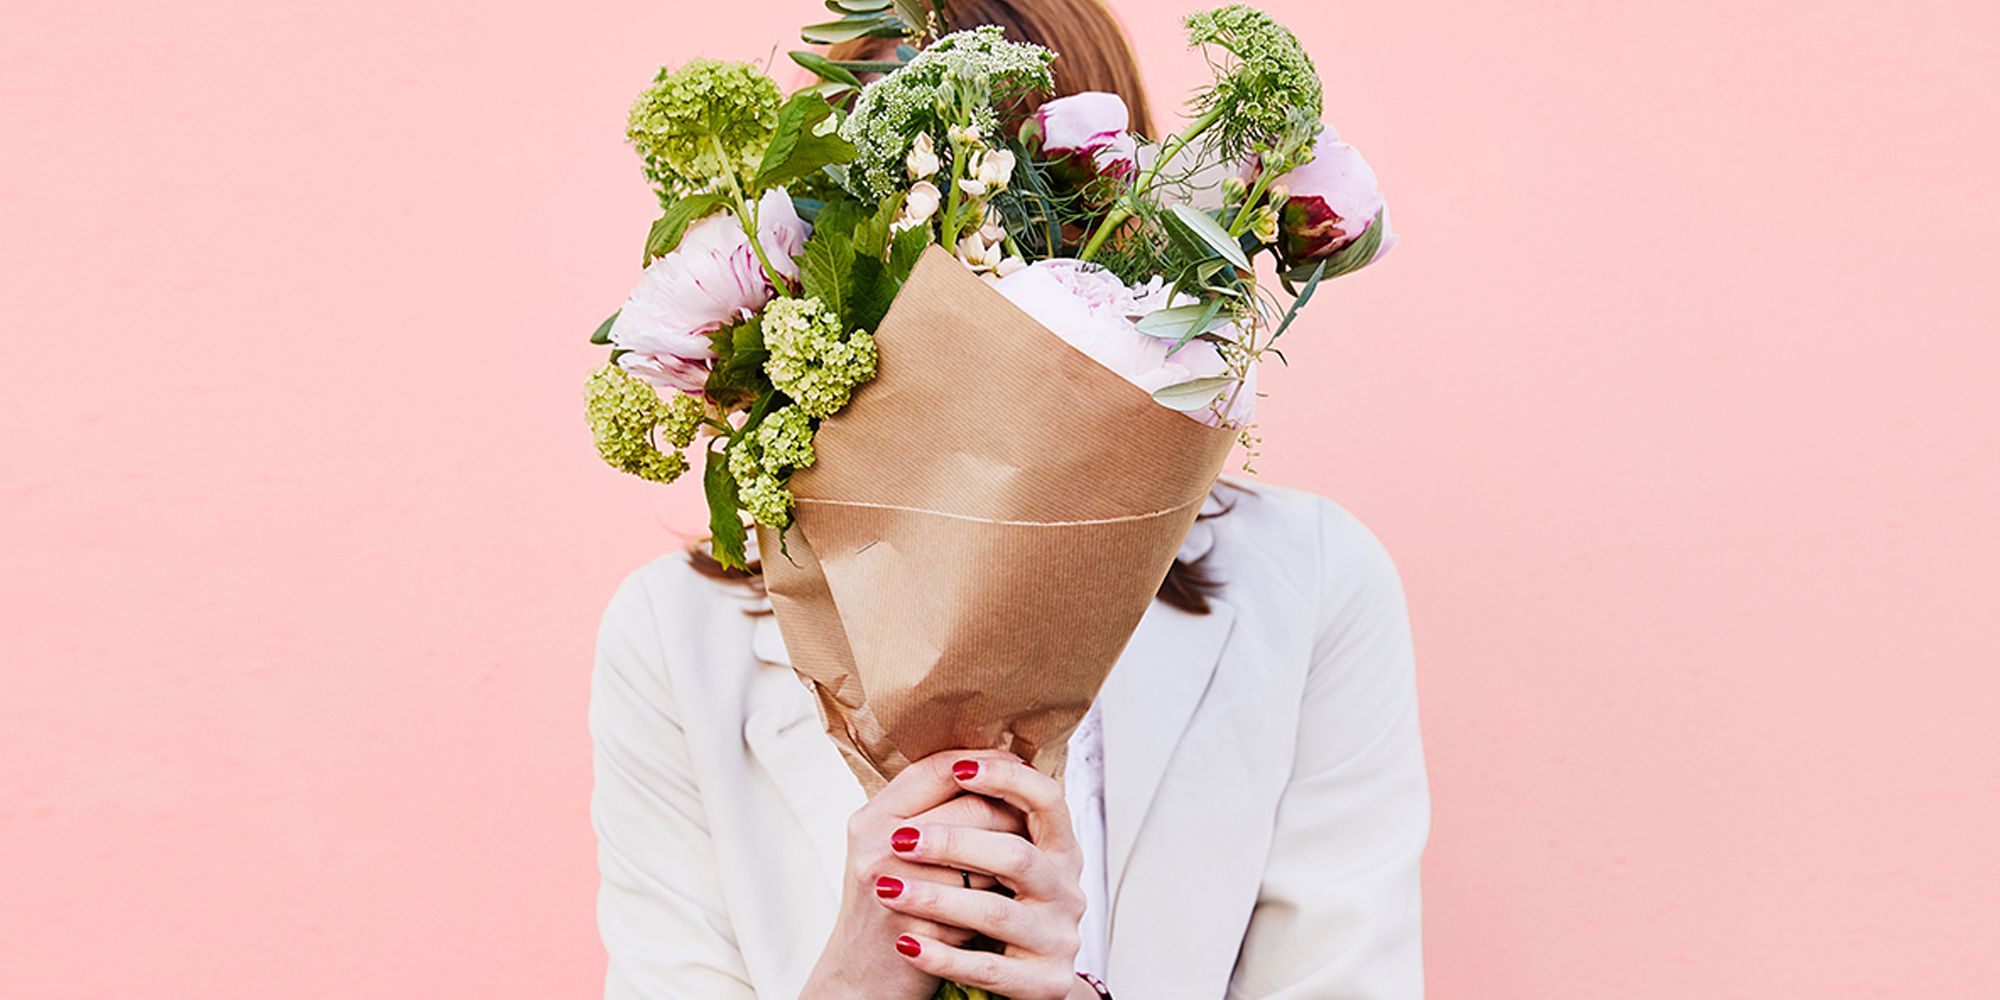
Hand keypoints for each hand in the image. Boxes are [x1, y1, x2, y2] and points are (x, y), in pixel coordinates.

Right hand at [799, 750, 1027, 999]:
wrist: (860, 978)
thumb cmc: (887, 906)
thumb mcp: (889, 847)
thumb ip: (928, 808)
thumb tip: (998, 771)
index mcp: (871, 817)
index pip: (938, 768)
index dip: (985, 764)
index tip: (1016, 768)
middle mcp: (876, 845)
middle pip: (972, 804)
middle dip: (1011, 812)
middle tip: (1028, 825)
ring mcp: (895, 887)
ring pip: (985, 850)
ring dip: (1009, 856)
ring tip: (1015, 863)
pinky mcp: (918, 926)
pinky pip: (982, 898)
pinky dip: (999, 896)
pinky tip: (1002, 899)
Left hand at [876, 751, 1088, 999]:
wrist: (1010, 986)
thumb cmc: (990, 907)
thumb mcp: (997, 861)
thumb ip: (983, 818)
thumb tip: (948, 763)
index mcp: (1059, 849)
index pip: (1048, 800)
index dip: (1008, 779)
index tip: (960, 769)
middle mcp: (1067, 891)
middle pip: (1016, 855)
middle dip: (954, 844)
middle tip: (899, 840)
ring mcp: (1058, 938)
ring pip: (996, 913)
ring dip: (935, 899)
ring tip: (888, 890)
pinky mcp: (1043, 983)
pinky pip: (987, 969)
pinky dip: (942, 955)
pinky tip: (906, 944)